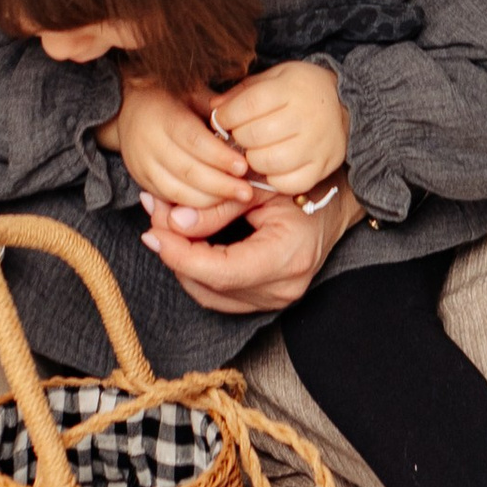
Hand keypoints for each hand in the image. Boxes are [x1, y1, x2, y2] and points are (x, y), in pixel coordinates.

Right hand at [98, 75, 254, 217]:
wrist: (127, 109)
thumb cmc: (167, 98)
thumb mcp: (190, 92)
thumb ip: (215, 109)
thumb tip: (243, 125)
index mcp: (162, 117)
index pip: (194, 141)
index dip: (219, 157)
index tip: (243, 166)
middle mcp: (149, 143)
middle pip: (187, 171)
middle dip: (220, 185)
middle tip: (247, 191)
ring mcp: (143, 166)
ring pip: (178, 191)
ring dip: (210, 199)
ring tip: (235, 198)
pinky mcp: (142, 182)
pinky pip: (169, 199)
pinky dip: (194, 206)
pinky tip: (215, 203)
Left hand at [143, 182, 363, 320]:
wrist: (333, 205)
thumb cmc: (301, 187)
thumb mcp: (259, 185)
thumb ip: (216, 206)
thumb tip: (171, 223)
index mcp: (287, 258)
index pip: (221, 271)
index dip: (180, 255)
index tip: (152, 233)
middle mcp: (282, 290)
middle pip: (209, 286)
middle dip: (174, 253)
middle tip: (154, 216)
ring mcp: (275, 301)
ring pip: (208, 294)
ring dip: (181, 263)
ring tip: (164, 226)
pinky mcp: (265, 301)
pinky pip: (219, 294)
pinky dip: (197, 271)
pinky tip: (184, 243)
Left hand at [206, 58, 346, 201]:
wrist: (343, 103)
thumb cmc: (298, 90)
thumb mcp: (272, 78)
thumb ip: (241, 93)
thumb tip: (214, 108)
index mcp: (292, 88)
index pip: (248, 105)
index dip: (227, 115)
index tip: (222, 119)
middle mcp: (307, 116)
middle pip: (255, 136)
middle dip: (239, 137)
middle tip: (241, 135)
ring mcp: (317, 144)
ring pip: (268, 162)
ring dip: (253, 159)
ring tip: (255, 151)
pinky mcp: (323, 167)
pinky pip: (289, 183)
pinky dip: (274, 178)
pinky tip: (273, 166)